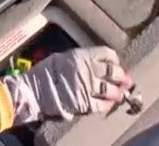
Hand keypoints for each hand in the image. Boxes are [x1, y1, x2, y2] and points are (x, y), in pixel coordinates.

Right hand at [0, 47, 132, 124]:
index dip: (114, 59)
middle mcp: (88, 69)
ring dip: (118, 92)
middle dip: (121, 76)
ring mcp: (87, 86)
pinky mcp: (85, 102)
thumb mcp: (62, 58)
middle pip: (114, 72)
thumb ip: (79, 60)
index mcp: (82, 55)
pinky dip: (108, 105)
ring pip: (111, 89)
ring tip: (120, 94)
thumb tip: (93, 64)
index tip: (116, 63)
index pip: (107, 53)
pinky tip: (109, 104)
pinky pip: (102, 104)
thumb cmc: (44, 72)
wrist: (33, 90)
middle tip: (125, 79)